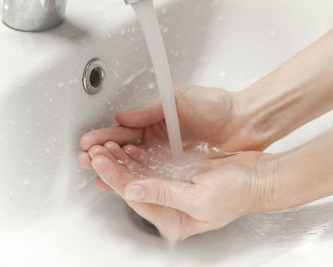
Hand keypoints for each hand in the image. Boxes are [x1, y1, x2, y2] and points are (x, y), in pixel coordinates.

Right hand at [78, 84, 267, 190]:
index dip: (104, 136)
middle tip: (86, 159)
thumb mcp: (179, 99)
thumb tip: (122, 117)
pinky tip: (123, 185)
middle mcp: (157, 141)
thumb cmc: (216, 106)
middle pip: (124, 150)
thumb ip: (150, 109)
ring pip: (135, 165)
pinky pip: (154, 176)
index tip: (89, 141)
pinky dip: (138, 180)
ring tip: (98, 174)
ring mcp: (167, 157)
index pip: (123, 131)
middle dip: (103, 155)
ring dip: (115, 169)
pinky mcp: (179, 171)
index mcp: (154, 122)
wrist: (245, 123)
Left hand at [86, 141, 276, 240]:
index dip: (114, 177)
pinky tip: (129, 147)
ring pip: (139, 175)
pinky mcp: (179, 175)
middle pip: (132, 185)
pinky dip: (138, 156)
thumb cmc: (238, 193)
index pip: (134, 196)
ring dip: (122, 160)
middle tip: (95, 151)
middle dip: (112, 167)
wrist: (260, 177)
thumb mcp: (199, 198)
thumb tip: (133, 190)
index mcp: (173, 219)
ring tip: (106, 145)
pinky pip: (152, 166)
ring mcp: (174, 190)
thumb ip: (163, 194)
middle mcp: (170, 206)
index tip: (99, 160)